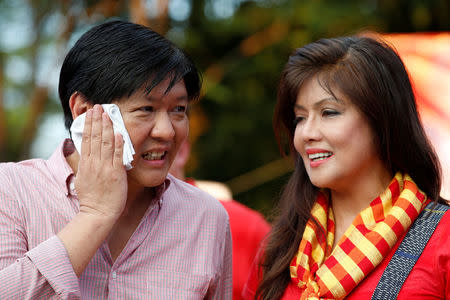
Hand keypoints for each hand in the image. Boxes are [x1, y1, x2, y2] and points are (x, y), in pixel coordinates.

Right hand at [75, 104, 127, 220]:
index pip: (87, 138)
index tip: (91, 112)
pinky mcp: (116, 174)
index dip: (89, 124)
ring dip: (107, 127)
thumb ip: (81, 163)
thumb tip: (78, 150)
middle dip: (97, 120)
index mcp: (86, 163)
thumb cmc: (92, 198)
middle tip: (98, 106)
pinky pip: (117, 156)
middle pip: (95, 137)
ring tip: (107, 114)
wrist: (98, 213)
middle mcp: (94, 163)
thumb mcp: (81, 177)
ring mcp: (105, 168)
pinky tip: (119, 133)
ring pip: (106, 143)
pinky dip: (118, 144)